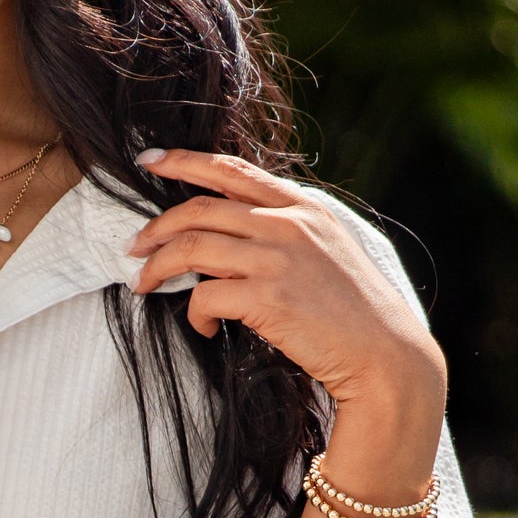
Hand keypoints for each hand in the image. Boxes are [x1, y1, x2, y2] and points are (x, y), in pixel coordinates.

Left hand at [127, 149, 445, 416]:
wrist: (385, 356)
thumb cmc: (354, 314)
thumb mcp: (328, 251)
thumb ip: (287, 231)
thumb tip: (230, 232)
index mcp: (304, 207)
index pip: (233, 170)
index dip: (184, 161)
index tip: (149, 162)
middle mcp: (289, 223)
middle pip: (199, 208)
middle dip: (155, 228)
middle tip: (132, 248)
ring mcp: (278, 258)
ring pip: (191, 247)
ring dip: (157, 268)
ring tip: (144, 285)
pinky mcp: (267, 297)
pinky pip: (204, 296)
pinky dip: (193, 315)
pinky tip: (202, 328)